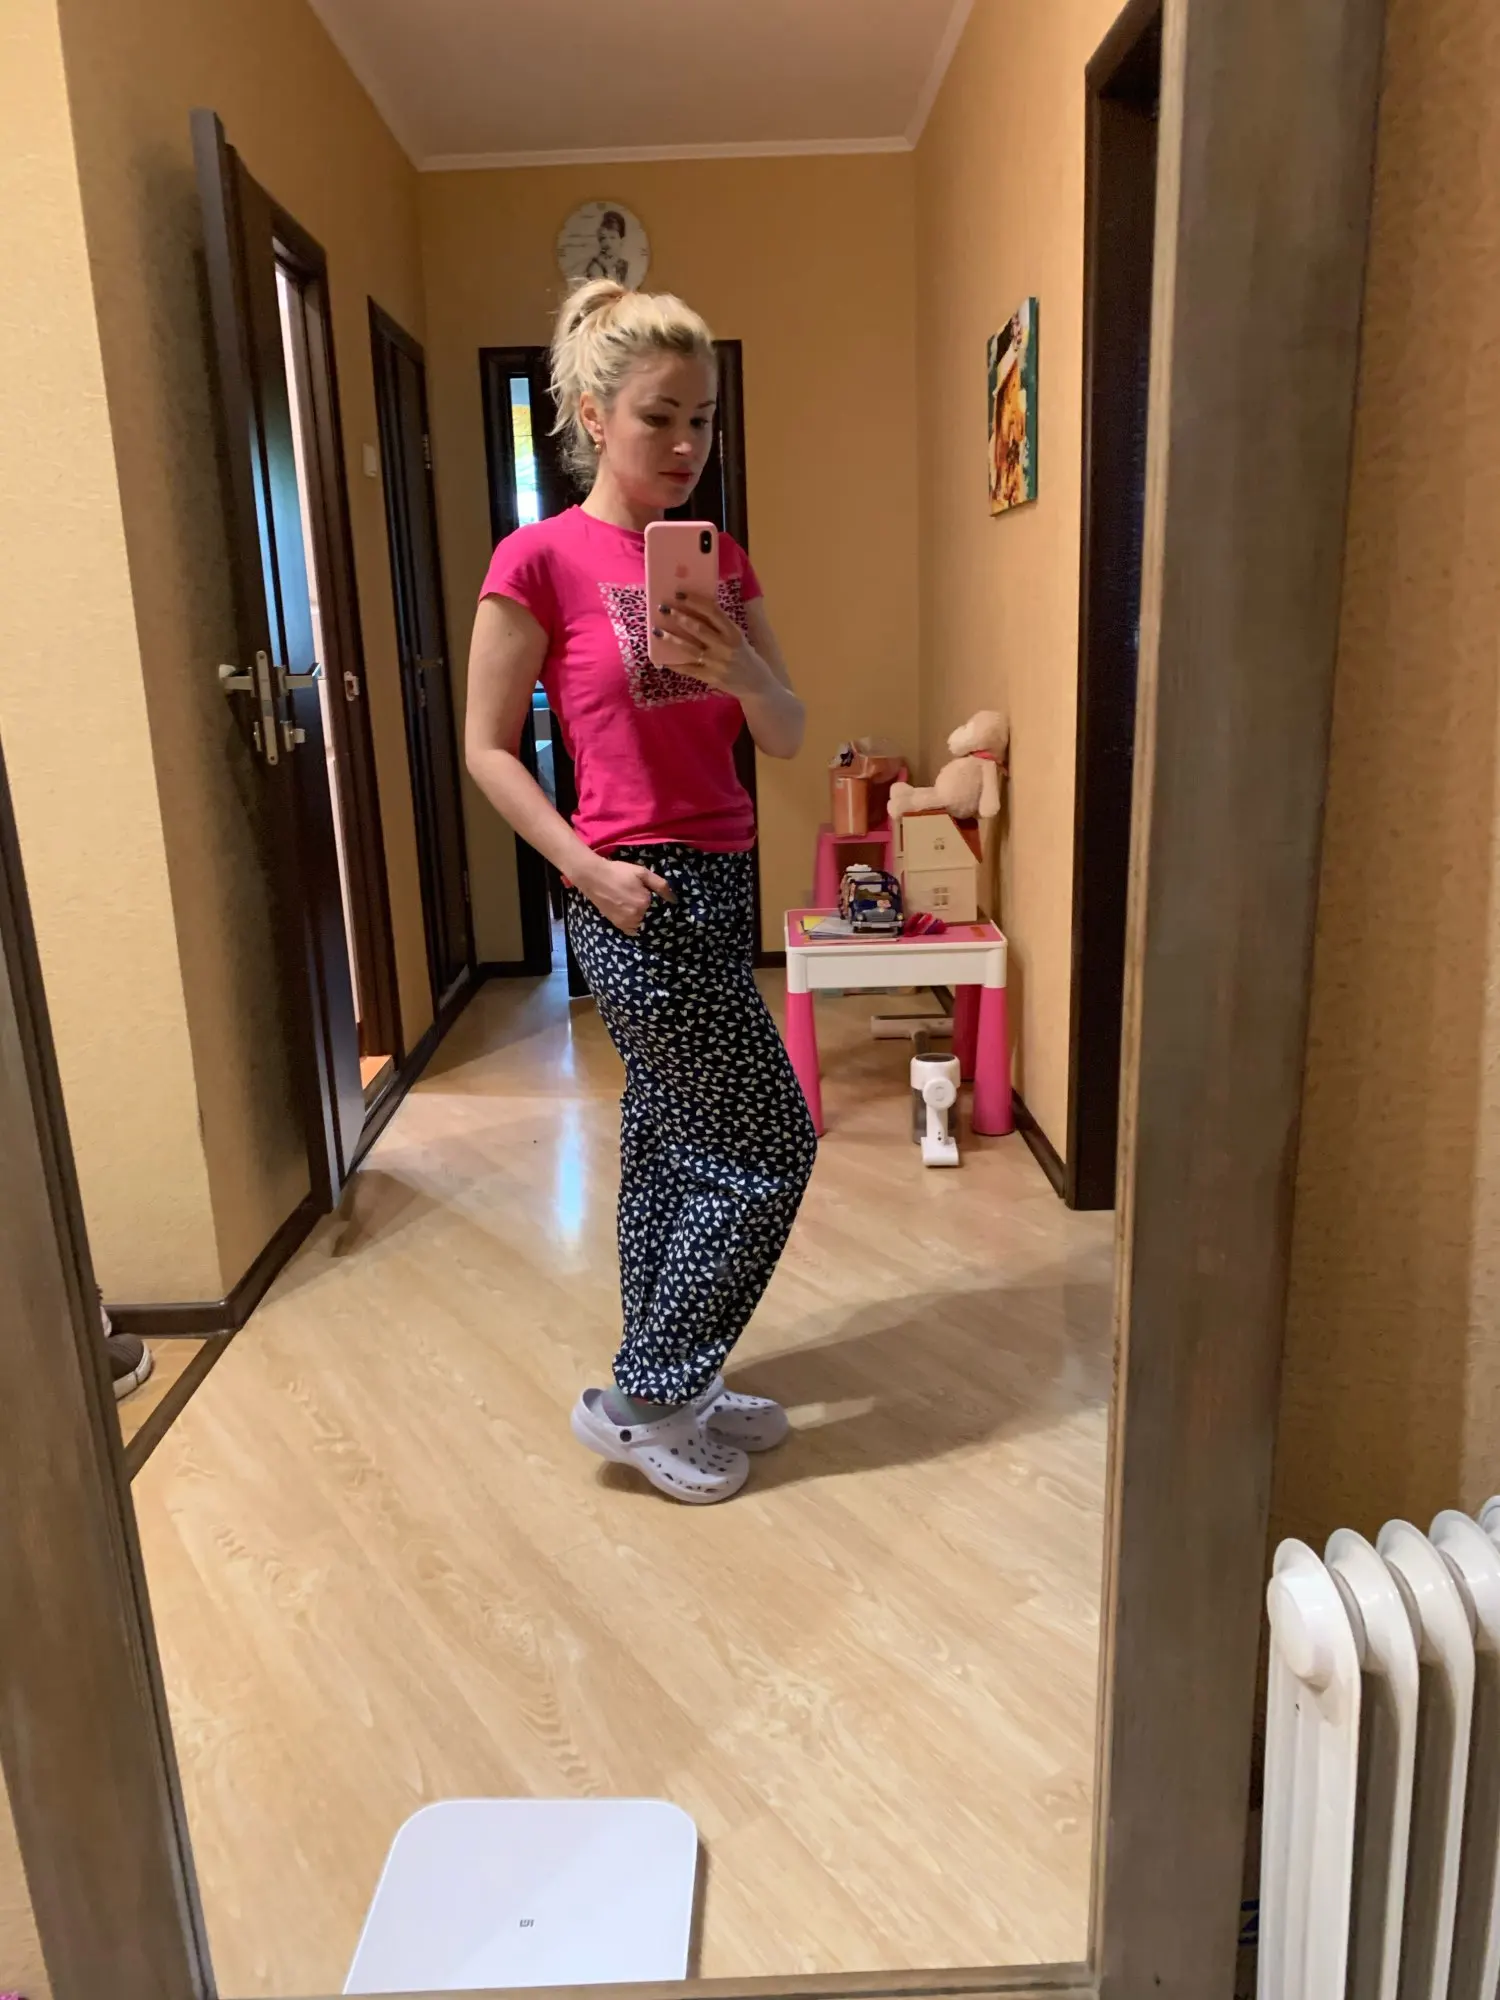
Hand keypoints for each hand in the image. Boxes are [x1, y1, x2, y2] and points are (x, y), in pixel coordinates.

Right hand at [579, 856, 673, 934]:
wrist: (593, 877)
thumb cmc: (618, 872)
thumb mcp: (642, 873)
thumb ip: (660, 885)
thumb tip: (675, 899)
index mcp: (644, 902)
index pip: (661, 908)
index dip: (660, 904)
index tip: (658, 900)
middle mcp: (636, 915)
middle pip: (652, 917)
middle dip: (652, 911)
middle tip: (645, 902)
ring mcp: (626, 922)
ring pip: (643, 924)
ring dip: (644, 919)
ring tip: (639, 908)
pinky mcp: (617, 924)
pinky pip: (632, 930)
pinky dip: (635, 925)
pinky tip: (634, 917)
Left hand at [652, 593, 770, 699]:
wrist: (757, 686)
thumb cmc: (746, 657)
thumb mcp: (739, 637)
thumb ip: (721, 626)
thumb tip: (697, 610)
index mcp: (733, 632)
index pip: (713, 612)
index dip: (695, 601)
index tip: (680, 594)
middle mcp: (725, 646)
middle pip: (699, 628)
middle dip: (679, 617)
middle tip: (664, 608)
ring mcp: (716, 663)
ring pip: (690, 648)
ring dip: (671, 639)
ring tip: (657, 631)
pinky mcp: (710, 677)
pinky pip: (688, 669)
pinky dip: (674, 664)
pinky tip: (662, 659)